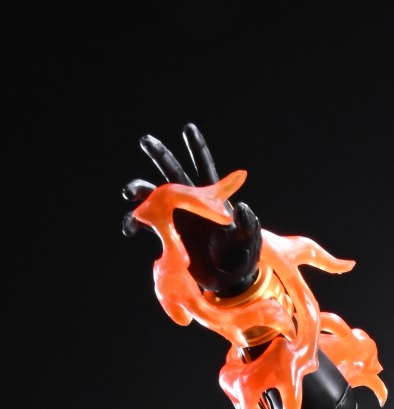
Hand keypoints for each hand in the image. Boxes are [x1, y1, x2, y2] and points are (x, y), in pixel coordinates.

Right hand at [121, 123, 261, 296]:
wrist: (226, 280)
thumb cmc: (241, 256)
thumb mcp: (250, 240)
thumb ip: (249, 224)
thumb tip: (243, 207)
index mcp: (211, 197)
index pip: (204, 166)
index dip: (196, 148)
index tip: (188, 128)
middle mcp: (189, 200)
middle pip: (172, 171)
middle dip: (160, 154)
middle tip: (147, 140)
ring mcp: (175, 215)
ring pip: (152, 194)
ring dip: (139, 189)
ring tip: (128, 194)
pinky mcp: (166, 232)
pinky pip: (145, 223)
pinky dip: (134, 222)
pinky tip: (130, 228)